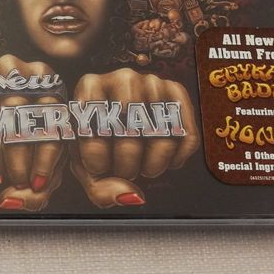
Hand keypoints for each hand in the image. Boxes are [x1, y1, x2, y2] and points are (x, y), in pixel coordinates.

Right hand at [0, 54, 64, 210]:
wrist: (10, 106)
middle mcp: (17, 70)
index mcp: (49, 81)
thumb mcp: (44, 160)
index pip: (49, 117)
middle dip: (15, 156)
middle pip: (16, 113)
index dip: (44, 156)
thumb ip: (37, 190)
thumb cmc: (32, 139)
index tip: (38, 182)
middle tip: (15, 180)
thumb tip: (8, 202)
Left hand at [69, 69, 198, 207]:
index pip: (93, 133)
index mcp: (88, 88)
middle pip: (130, 134)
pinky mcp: (176, 91)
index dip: (97, 164)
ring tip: (145, 168)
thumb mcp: (87, 164)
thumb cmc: (98, 141)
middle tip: (125, 171)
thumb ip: (100, 188)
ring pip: (163, 135)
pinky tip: (165, 161)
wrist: (117, 115)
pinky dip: (178, 158)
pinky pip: (187, 134)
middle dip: (127, 166)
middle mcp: (121, 78)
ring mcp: (151, 82)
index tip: (100, 169)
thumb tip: (131, 196)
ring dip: (154, 164)